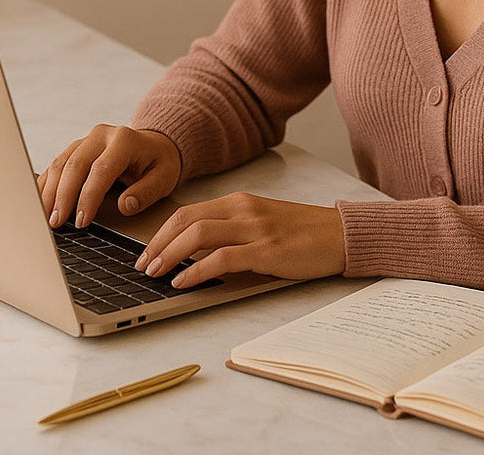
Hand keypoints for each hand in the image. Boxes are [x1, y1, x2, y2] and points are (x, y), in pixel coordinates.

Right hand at [37, 124, 181, 228]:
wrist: (155, 146)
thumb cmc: (159, 163)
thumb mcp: (164, 178)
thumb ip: (146, 192)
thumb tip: (125, 206)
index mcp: (124, 140)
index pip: (101, 170)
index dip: (88, 197)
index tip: (81, 221)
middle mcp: (101, 135)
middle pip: (74, 165)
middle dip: (63, 196)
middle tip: (56, 223)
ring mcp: (86, 140)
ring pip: (60, 163)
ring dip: (50, 192)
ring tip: (46, 217)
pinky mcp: (76, 148)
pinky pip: (56, 164)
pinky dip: (46, 183)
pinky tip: (41, 201)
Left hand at [134, 192, 346, 288]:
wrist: (342, 235)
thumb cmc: (303, 234)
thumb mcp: (262, 223)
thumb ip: (232, 230)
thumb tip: (195, 252)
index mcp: (239, 202)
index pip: (187, 212)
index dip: (160, 232)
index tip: (146, 252)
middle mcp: (243, 210)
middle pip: (185, 220)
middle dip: (157, 244)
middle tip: (142, 265)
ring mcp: (255, 229)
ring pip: (198, 235)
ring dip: (170, 255)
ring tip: (156, 274)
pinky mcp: (267, 251)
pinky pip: (221, 259)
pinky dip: (196, 270)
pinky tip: (184, 282)